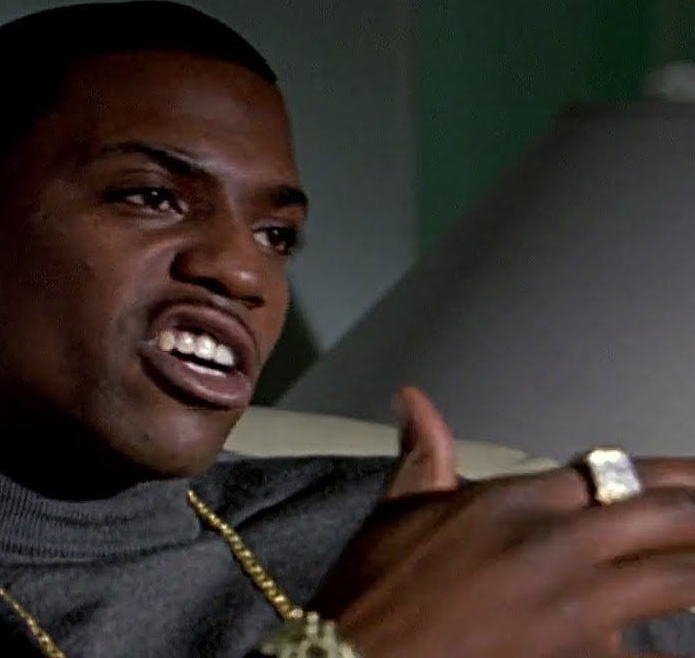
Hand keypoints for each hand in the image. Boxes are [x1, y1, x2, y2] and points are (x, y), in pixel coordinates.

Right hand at [311, 387, 694, 657]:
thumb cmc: (372, 595)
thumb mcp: (393, 514)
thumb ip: (423, 456)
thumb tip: (414, 402)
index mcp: (511, 502)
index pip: (613, 472)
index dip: (669, 475)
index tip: (693, 481)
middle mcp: (554, 546)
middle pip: (665, 516)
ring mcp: (577, 609)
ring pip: (677, 582)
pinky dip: (676, 653)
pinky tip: (684, 648)